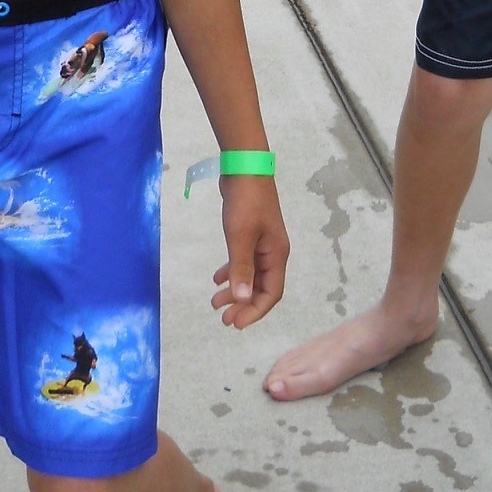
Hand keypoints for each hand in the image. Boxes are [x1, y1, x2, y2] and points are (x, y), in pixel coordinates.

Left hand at [210, 176, 288, 328]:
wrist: (244, 168)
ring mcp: (262, 242)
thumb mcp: (240, 237)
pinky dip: (232, 271)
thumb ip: (241, 269)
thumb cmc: (245, 203)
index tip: (235, 323)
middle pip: (261, 288)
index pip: (271, 294)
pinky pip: (244, 260)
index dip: (255, 311)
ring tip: (215, 301)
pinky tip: (217, 278)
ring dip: (236, 290)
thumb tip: (242, 300)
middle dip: (243, 305)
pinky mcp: (251, 233)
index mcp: (276, 255)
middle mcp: (272, 252)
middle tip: (223, 318)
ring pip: (251, 275)